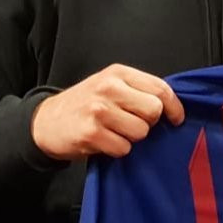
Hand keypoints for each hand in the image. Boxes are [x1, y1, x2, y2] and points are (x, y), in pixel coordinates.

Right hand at [31, 65, 184, 160]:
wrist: (46, 121)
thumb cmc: (84, 104)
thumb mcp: (109, 85)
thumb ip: (137, 90)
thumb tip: (171, 105)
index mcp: (117, 73)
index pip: (160, 88)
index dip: (174, 107)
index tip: (177, 119)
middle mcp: (108, 88)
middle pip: (154, 111)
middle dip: (149, 123)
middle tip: (133, 123)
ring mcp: (99, 110)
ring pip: (140, 132)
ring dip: (131, 138)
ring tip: (114, 131)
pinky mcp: (91, 133)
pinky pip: (123, 148)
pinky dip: (117, 149)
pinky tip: (103, 141)